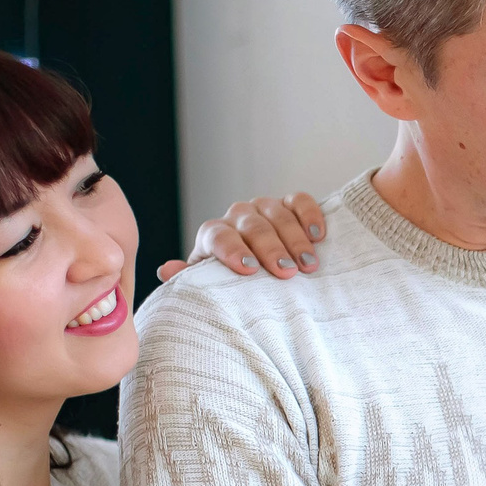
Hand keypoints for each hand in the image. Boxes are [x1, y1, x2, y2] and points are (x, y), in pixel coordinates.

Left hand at [157, 193, 327, 282]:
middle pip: (252, 226)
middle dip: (271, 249)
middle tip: (287, 272)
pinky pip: (299, 201)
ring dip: (295, 239)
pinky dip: (310, 214)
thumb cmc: (232, 283)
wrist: (258, 272)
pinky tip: (319, 236)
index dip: (232, 250)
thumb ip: (190, 278)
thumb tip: (166, 270)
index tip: (249, 270)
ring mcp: (264, 208)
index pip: (218, 235)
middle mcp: (237, 217)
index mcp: (214, 235)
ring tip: (309, 264)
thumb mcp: (210, 284)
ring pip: (277, 213)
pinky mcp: (289, 205)